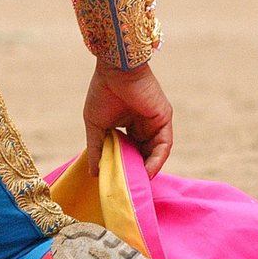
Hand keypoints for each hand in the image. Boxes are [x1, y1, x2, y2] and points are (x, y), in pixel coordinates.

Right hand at [82, 63, 173, 178]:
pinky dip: (156, 160)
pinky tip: (147, 172)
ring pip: (154, 152)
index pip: (129, 150)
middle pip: (143, 153)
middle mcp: (143, 125)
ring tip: (137, 184)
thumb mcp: (96, 125)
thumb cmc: (102, 92)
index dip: (124, 166)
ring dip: (147, 169)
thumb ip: (97, 149)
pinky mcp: (164, 120)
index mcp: (127, 124)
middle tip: (129, 189)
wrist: (115, 70)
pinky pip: (163, 146)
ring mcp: (155, 123)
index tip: (116, 181)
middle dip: (136, 171)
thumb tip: (93, 174)